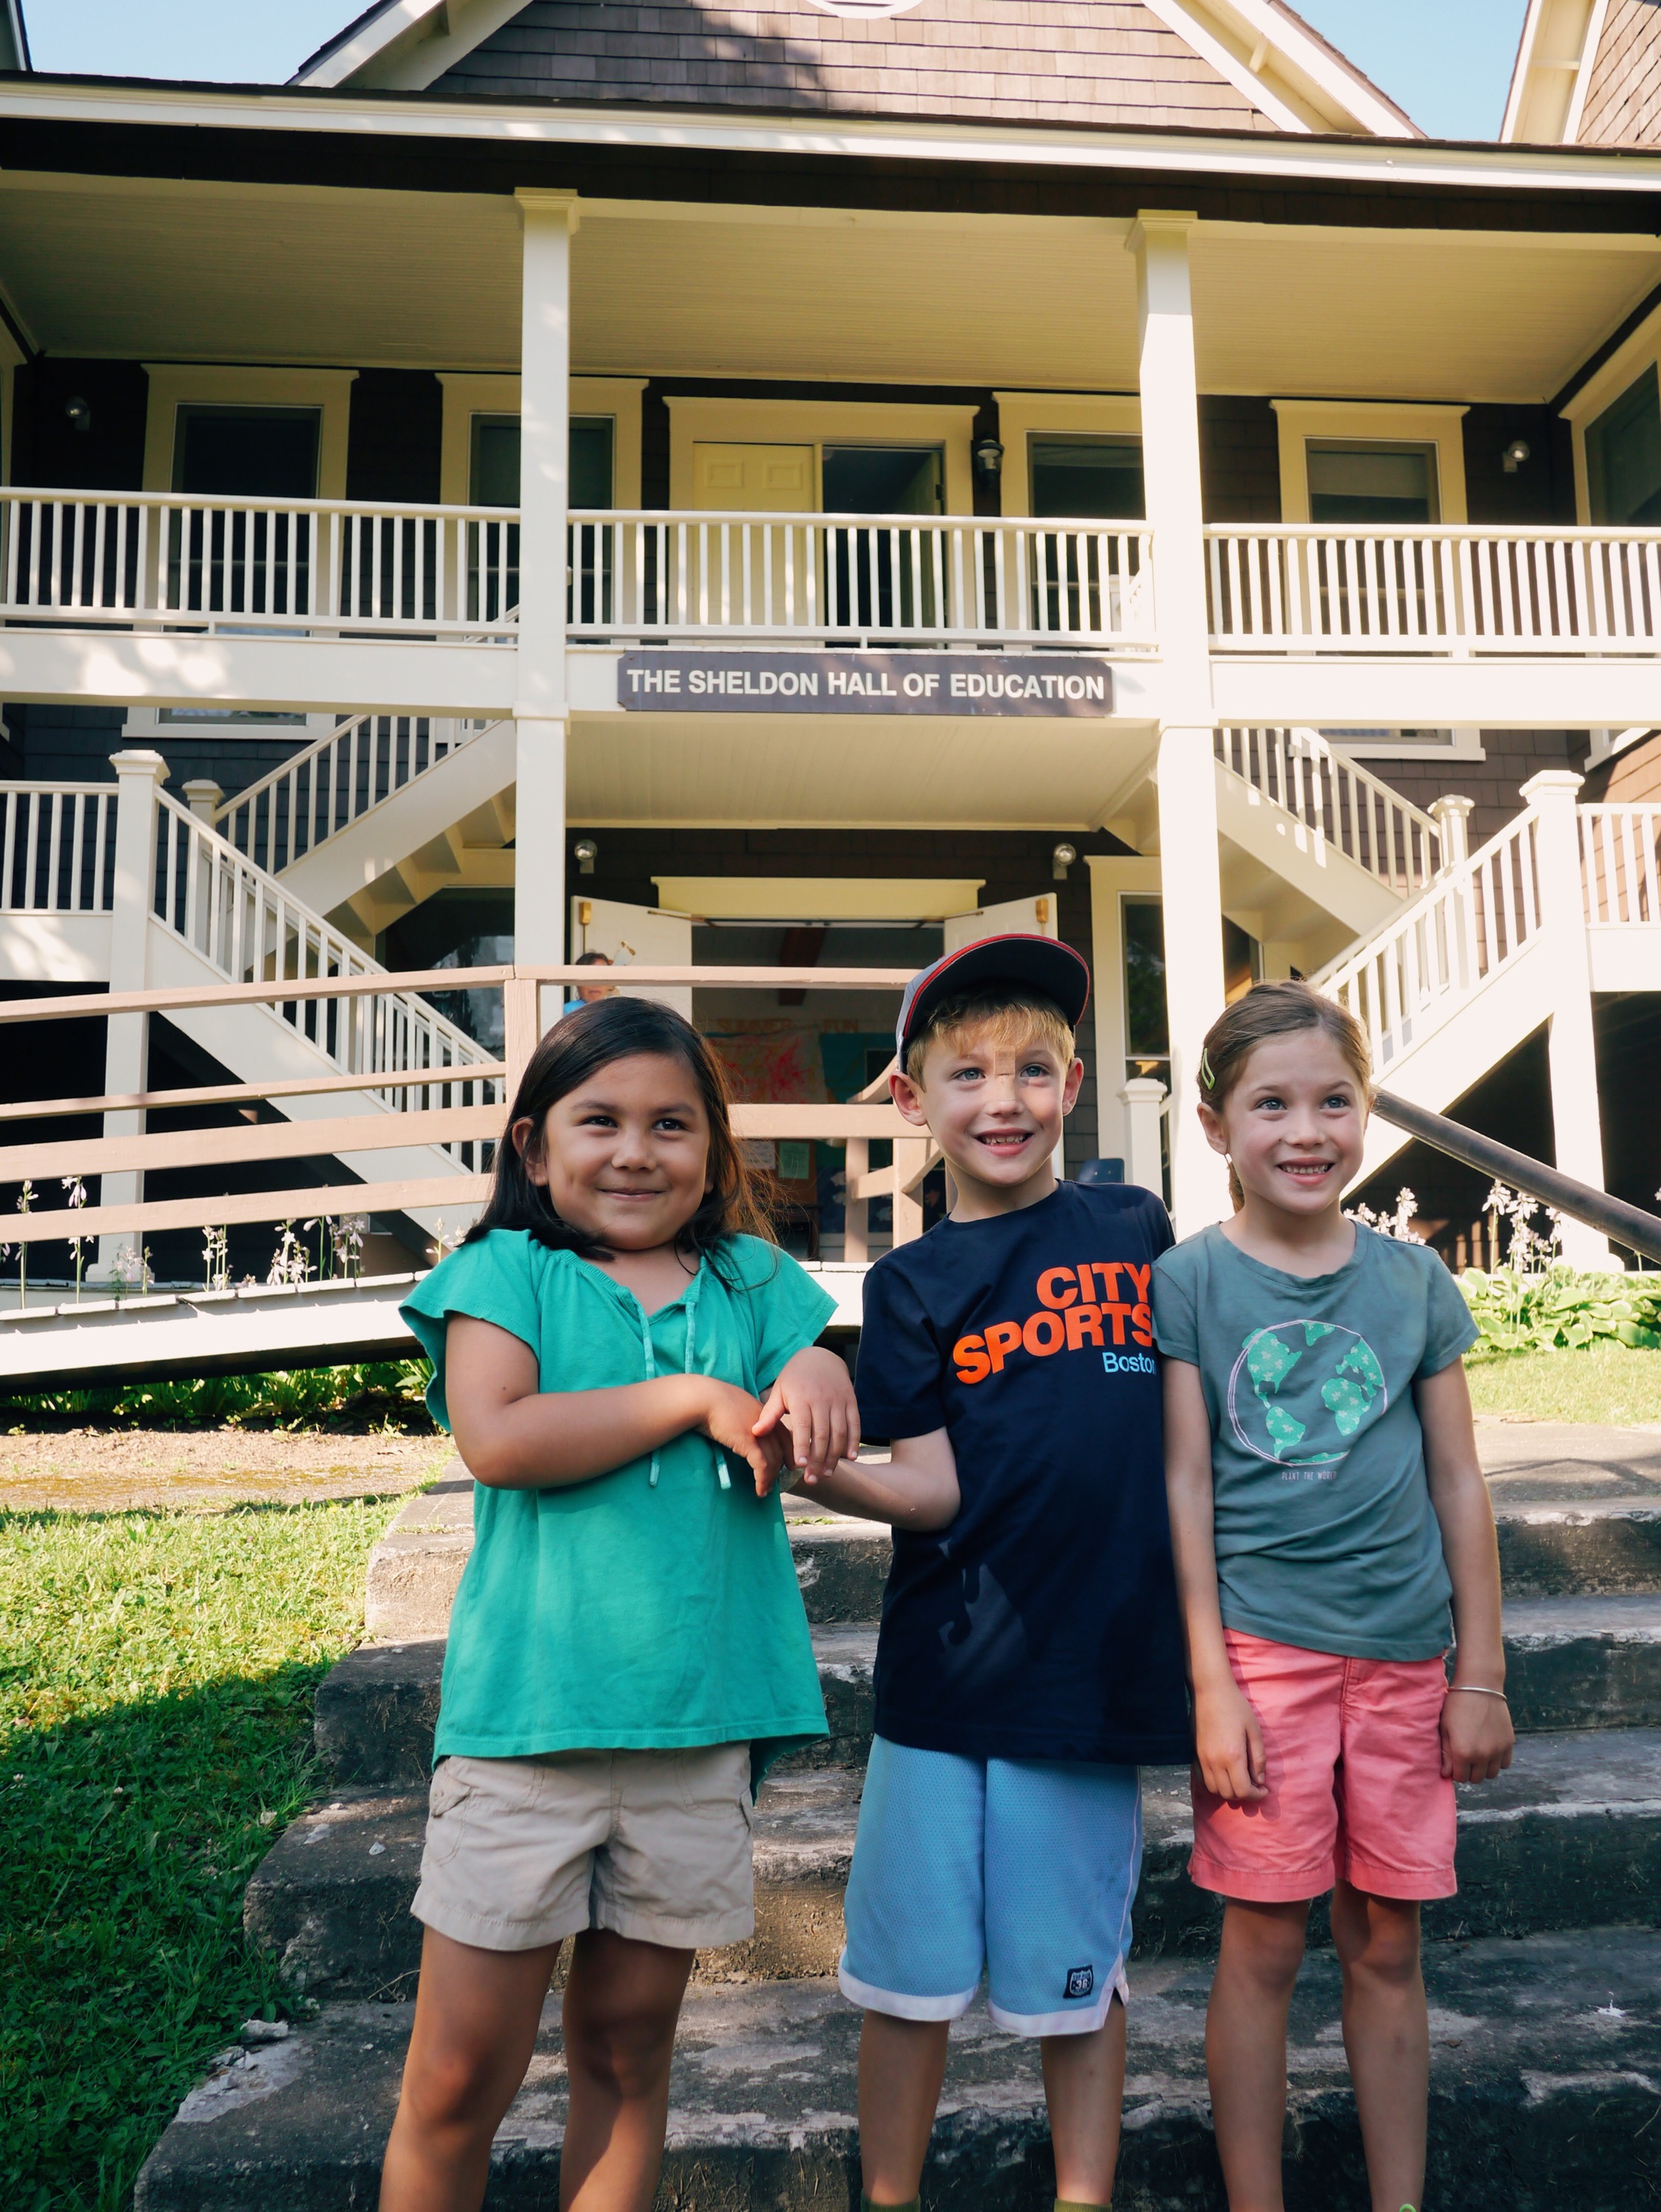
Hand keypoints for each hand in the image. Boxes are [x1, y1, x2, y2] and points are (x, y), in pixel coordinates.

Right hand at [694, 1380, 786, 1496]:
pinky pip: (761, 1466)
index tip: (788, 1465)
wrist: (704, 1399)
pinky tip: (759, 1490)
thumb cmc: (713, 1401)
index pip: (784, 1434)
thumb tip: (740, 1428)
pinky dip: (762, 1480)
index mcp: (765, 1413)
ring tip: (765, 1491)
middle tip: (775, 1483)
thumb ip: (744, 1418)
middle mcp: (766, 1423)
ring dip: (770, 1479)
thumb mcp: (735, 1408)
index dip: (788, 1451)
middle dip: (780, 1468)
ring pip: (773, 1460)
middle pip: (781, 1450)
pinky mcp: (749, 1442)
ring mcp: (759, 1432)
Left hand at [752, 1346, 860, 1491]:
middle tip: (812, 1479)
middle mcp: (822, 1399)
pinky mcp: (851, 1401)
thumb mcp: (779, 1391)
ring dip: (835, 1456)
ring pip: (839, 1433)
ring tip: (827, 1474)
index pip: (802, 1426)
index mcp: (801, 1398)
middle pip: (822, 1435)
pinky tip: (850, 1458)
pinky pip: (855, 1424)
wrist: (820, 1356)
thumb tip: (755, 1432)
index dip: (801, 1447)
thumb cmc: (794, 1378)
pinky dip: (854, 1442)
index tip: (798, 1466)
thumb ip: (769, 1413)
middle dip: (817, 1460)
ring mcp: (839, 1400)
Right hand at [1194, 1679, 1267, 1803]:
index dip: (1257, 1795)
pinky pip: (1204, 1779)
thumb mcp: (1254, 1730)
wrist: (1211, 1691)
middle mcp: (1215, 1761)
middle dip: (1244, 1795)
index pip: (1243, 1790)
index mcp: (1233, 1756)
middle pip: (1229, 1794)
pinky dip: (1215, 1783)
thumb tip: (1260, 1780)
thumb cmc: (1236, 1707)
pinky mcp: (1196, 1753)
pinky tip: (1225, 1774)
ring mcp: (1203, 1758)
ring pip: (1214, 1789)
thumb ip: (1258, 1758)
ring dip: (1229, 1791)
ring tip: (1240, 1780)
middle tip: (1255, 1785)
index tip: (1265, 1789)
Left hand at [1441, 1685, 1514, 1782]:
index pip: (1460, 1777)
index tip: (1454, 1760)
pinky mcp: (1509, 1743)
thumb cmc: (1456, 1705)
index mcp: (1463, 1752)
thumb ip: (1446, 1753)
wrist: (1480, 1686)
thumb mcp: (1445, 1727)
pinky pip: (1504, 1764)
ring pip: (1491, 1774)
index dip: (1455, 1771)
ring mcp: (1498, 1750)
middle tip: (1464, 1757)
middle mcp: (1482, 1755)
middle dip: (1469, 1771)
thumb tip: (1446, 1774)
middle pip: (1476, 1778)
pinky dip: (1497, 1761)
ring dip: (1483, 1768)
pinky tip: (1489, 1749)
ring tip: (1477, 1753)